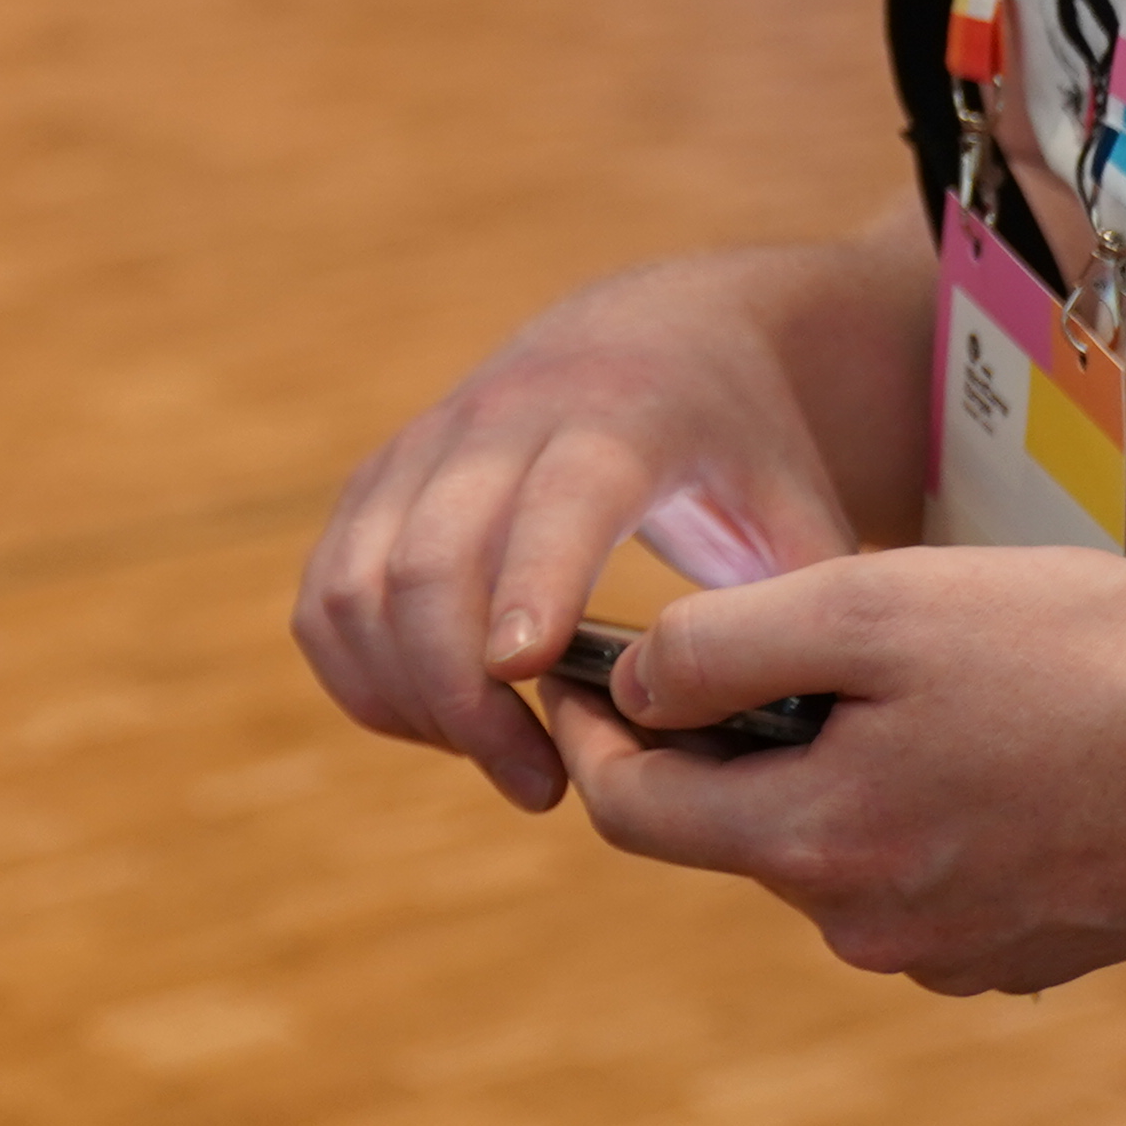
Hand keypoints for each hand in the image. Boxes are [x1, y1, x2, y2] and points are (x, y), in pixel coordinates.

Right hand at [294, 241, 887, 811]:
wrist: (652, 341)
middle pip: (426, 560)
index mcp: (616, 422)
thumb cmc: (742, 451)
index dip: (529, 584)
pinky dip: (361, 677)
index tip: (522, 676)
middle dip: (459, 692)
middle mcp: (495, 426)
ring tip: (498, 756)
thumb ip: (802, 616)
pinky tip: (438, 723)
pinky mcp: (372, 486)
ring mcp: (418, 452)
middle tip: (537, 785)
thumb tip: (788, 742)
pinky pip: (323, 600)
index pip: (554, 503)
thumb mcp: (802, 510)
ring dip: (406, 696)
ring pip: (354, 588)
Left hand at [558, 550, 1125, 991]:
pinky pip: (915, 880)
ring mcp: (954, 954)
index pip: (632, 812)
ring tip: (899, 691)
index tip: (576, 676)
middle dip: (719, 746)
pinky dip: (907, 814)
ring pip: (825, 853)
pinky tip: (972, 749)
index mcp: (818, 848)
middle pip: (730, 832)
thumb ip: (721, 647)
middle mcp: (873, 930)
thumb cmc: (1078, 658)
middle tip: (757, 653)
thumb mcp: (872, 610)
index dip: (591, 734)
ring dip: (823, 776)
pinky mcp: (1023, 952)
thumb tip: (633, 687)